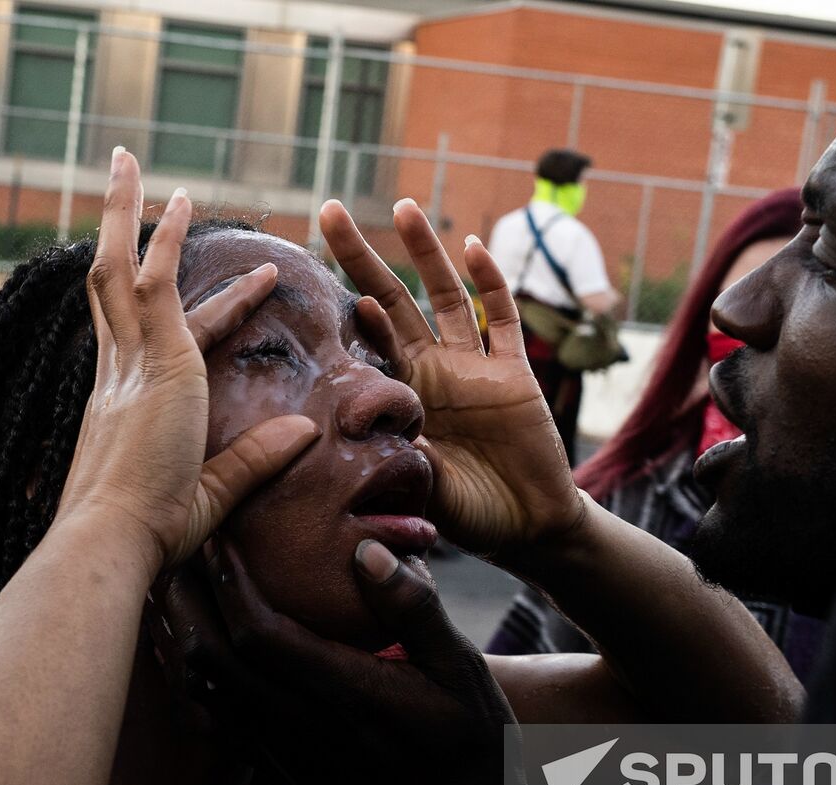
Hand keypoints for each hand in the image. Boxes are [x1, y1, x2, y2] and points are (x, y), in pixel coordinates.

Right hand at [55, 148, 320, 568]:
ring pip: (121, 268)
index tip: (184, 270)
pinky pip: (157, 283)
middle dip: (114, 229)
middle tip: (119, 179)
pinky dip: (166, 238)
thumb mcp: (218, 491)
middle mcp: (117, 373)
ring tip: (127, 160)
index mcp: (124, 402)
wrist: (115, 542)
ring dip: (125, 211)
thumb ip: (260, 456)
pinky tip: (183, 201)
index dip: (171, 299)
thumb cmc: (153, 533)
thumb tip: (306, 431)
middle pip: (109, 283)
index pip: (148, 334)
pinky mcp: (156, 362)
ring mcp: (132, 363)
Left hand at [156, 539, 517, 784]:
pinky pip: (215, 724)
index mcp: (344, 692)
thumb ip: (413, 607)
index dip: (230, 583)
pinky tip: (195, 651)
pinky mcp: (282, 771)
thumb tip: (366, 549)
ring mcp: (285, 754)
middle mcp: (301, 725)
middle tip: (178, 550)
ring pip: (203, 694)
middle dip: (187, 601)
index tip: (219, 537)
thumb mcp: (463, 665)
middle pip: (212, 660)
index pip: (260, 633)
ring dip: (180, 640)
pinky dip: (193, 681)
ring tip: (174, 592)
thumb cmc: (472, 740)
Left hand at [320, 199, 584, 560]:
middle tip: (329, 209)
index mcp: (403, 397)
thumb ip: (404, 455)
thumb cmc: (468, 512)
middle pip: (394, 299)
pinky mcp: (515, 374)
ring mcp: (474, 367)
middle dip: (363, 256)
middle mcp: (433, 371)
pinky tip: (474, 249)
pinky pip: (503, 321)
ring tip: (403, 207)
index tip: (308, 273)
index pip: (366, 341)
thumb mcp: (424, 486)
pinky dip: (491, 283)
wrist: (528, 526)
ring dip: (427, 252)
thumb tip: (372, 429)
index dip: (344, 309)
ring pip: (447, 297)